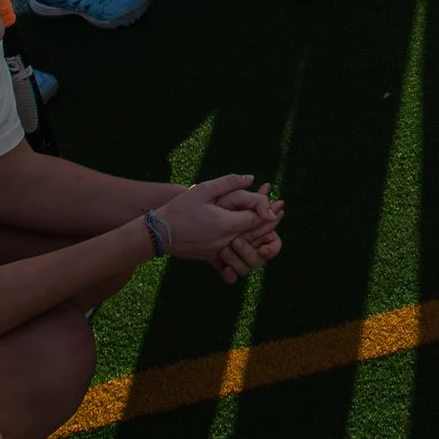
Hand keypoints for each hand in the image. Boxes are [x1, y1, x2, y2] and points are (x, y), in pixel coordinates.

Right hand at [154, 175, 285, 276]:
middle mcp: (226, 241)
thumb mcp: (203, 190)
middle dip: (268, 222)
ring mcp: (218, 251)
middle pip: (254, 234)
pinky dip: (241, 253)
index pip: (256, 217)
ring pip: (246, 246)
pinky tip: (247, 244)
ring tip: (269, 226)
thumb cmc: (179, 209)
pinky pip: (231, 259)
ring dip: (258, 236)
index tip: (274, 200)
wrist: (157, 234)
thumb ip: (229, 182)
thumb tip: (251, 178)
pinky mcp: (210, 257)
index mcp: (226, 224)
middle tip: (281, 211)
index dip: (266, 209)